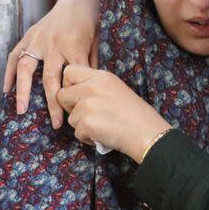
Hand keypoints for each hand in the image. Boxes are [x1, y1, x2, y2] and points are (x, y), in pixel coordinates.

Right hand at [3, 0, 100, 128]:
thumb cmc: (92, 23)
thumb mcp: (98, 43)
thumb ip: (92, 65)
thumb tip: (89, 90)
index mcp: (74, 47)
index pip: (72, 78)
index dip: (73, 98)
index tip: (75, 115)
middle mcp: (54, 45)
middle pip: (50, 79)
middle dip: (52, 103)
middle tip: (55, 124)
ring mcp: (39, 40)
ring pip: (26, 69)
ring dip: (22, 91)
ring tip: (20, 110)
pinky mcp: (30, 36)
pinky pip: (16, 56)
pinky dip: (9, 72)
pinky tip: (6, 89)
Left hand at [56, 65, 171, 162]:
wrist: (147, 132)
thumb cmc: (135, 114)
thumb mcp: (116, 88)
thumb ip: (95, 86)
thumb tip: (75, 92)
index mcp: (101, 76)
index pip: (69, 71)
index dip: (68, 85)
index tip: (77, 95)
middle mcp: (91, 87)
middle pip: (61, 95)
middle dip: (71, 107)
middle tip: (88, 114)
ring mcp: (87, 105)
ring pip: (70, 117)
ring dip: (82, 125)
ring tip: (102, 126)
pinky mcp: (86, 123)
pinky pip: (77, 133)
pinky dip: (87, 138)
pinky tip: (103, 135)